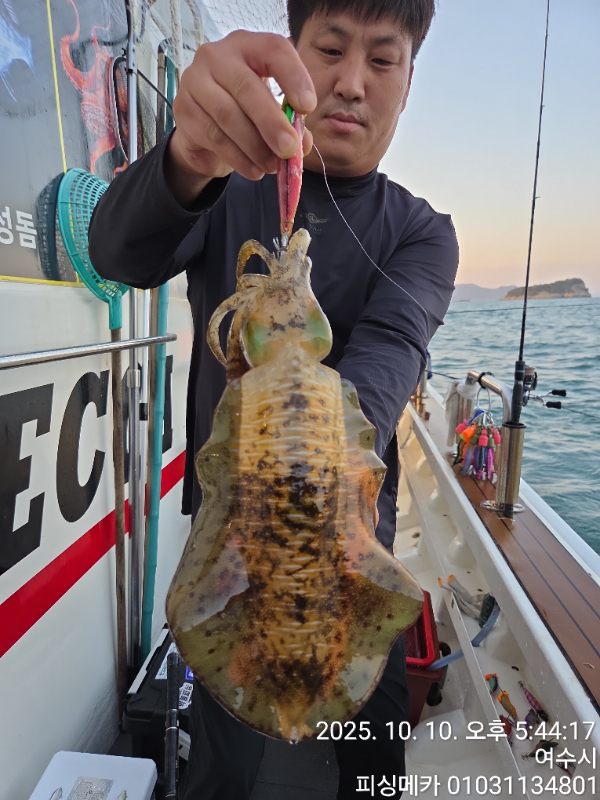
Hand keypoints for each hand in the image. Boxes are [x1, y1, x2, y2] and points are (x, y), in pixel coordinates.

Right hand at [166, 30, 315, 205]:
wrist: (203, 129)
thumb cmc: (244, 112)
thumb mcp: (272, 111)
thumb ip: (290, 123)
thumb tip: (302, 143)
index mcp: (247, 46)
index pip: (273, 49)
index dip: (294, 77)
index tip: (308, 108)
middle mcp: (216, 56)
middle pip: (246, 87)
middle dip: (271, 122)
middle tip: (289, 149)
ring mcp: (194, 80)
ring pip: (228, 115)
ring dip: (254, 146)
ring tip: (272, 166)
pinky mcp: (183, 109)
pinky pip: (213, 136)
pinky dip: (238, 158)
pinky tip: (254, 170)